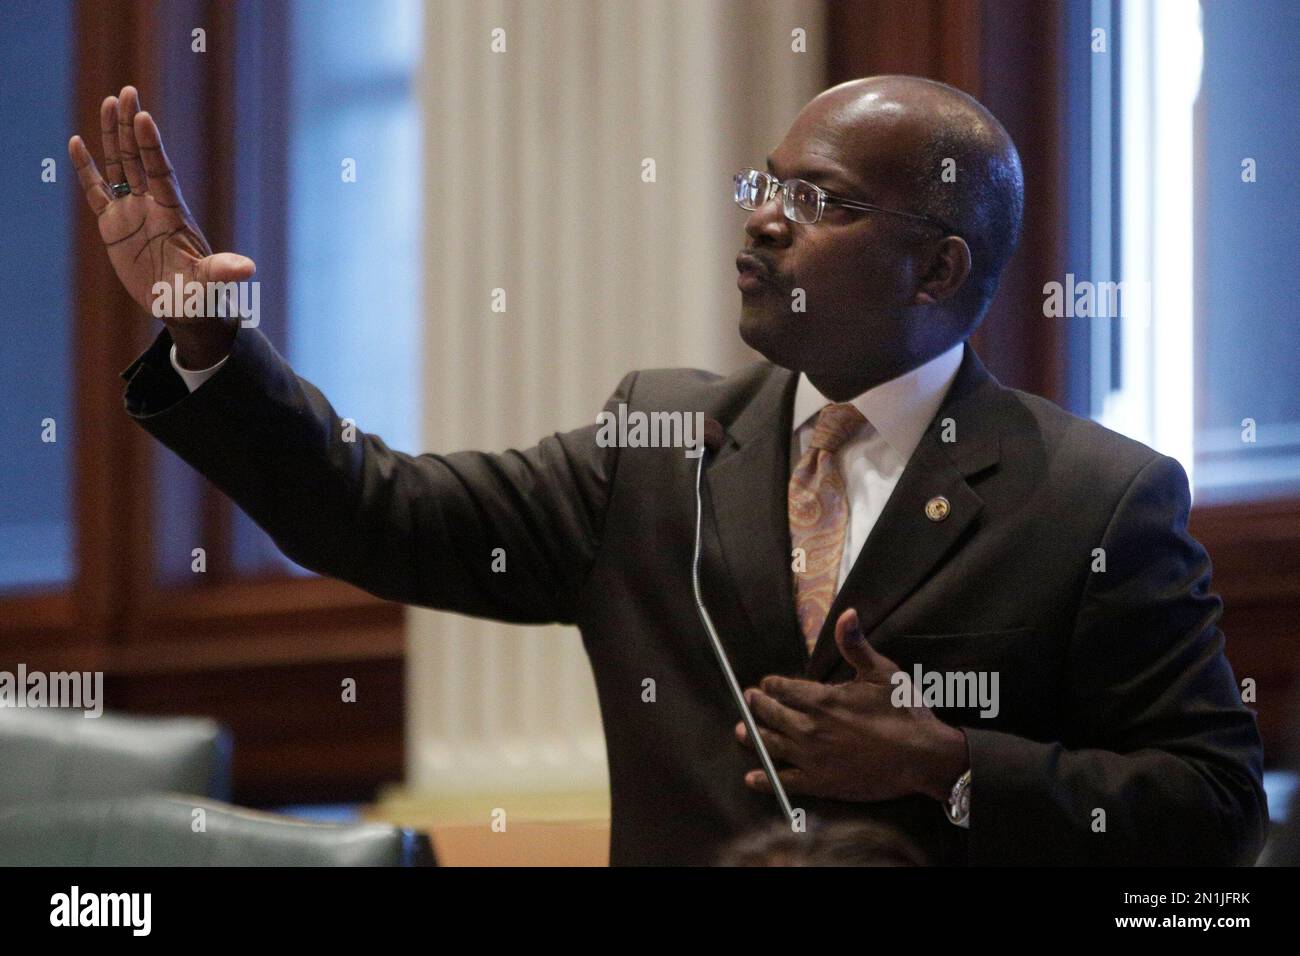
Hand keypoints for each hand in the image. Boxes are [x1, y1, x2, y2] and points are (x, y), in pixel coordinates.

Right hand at [68, 85, 252, 366]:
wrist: (184, 305)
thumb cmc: (201, 293)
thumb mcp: (210, 281)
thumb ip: (223, 271)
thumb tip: (249, 270)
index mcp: (173, 212)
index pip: (160, 170)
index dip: (151, 145)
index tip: (144, 116)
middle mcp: (152, 204)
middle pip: (139, 157)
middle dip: (132, 126)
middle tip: (127, 92)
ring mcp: (132, 211)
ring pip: (119, 165)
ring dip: (113, 136)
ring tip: (109, 102)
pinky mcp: (113, 224)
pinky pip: (96, 191)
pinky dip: (86, 169)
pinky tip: (77, 143)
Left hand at [736, 607, 968, 802]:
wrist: (923, 757)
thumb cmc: (905, 712)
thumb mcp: (882, 672)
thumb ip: (856, 644)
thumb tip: (847, 613)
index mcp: (822, 700)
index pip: (782, 689)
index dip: (771, 685)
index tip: (765, 683)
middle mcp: (809, 728)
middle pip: (771, 714)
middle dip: (757, 705)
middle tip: (748, 700)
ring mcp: (812, 759)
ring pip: (771, 745)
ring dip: (753, 736)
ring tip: (741, 731)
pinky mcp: (820, 784)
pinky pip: (784, 781)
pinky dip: (764, 779)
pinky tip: (752, 778)